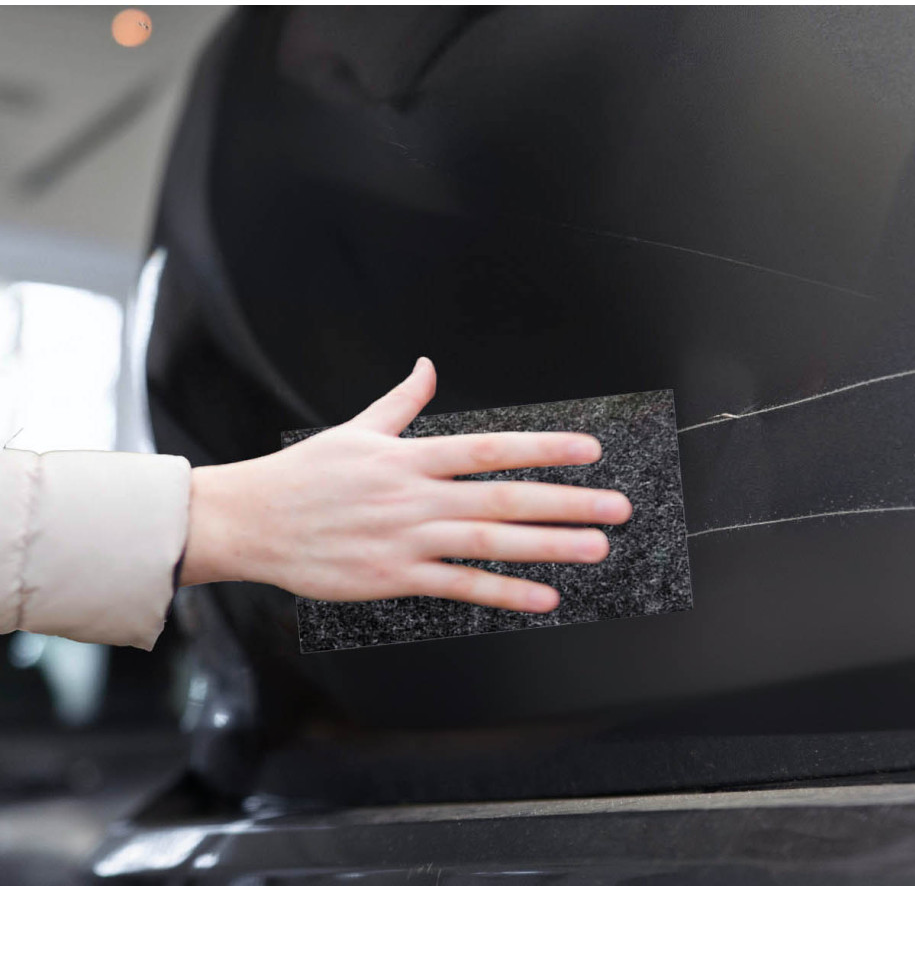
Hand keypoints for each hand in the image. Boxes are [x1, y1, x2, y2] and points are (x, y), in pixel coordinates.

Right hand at [179, 358, 632, 611]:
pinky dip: (503, 593)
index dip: (544, 448)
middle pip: (504, 496)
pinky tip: (543, 597)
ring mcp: (406, 539)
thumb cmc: (303, 475)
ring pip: (489, 542)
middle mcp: (415, 496)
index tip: (589, 450)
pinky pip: (458, 587)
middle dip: (566, 501)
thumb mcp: (355, 430)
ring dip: (548, 546)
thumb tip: (427, 366)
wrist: (249, 521)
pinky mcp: (393, 578)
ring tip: (595, 549)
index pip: (491, 448)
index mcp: (409, 456)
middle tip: (617, 507)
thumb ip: (401, 402)